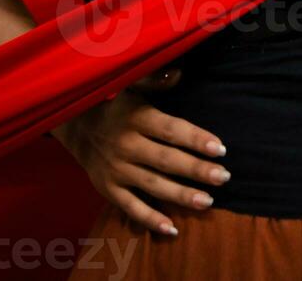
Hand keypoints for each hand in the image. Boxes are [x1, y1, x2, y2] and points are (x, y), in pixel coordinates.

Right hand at [49, 65, 230, 236]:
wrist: (77, 128)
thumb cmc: (116, 105)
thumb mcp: (131, 85)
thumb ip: (155, 79)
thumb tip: (179, 72)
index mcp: (136, 117)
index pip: (171, 130)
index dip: (195, 138)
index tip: (220, 148)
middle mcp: (127, 145)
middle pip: (166, 160)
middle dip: (196, 170)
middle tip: (224, 177)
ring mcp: (117, 169)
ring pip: (152, 185)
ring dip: (181, 195)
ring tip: (208, 201)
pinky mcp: (108, 189)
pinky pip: (130, 207)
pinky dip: (150, 219)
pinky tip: (172, 228)